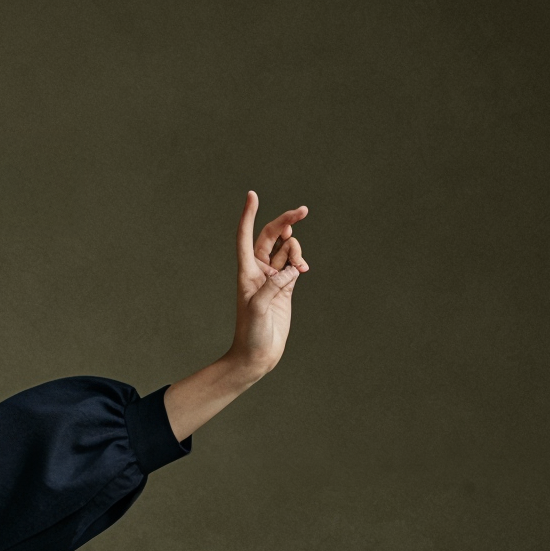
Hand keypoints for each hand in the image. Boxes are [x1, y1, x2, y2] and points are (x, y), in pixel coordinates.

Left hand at [229, 190, 308, 377]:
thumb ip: (275, 285)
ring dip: (296, 250)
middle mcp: (258, 271)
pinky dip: (301, 261)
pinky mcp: (285, 287)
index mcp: (246, 272)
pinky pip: (294, 264)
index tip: (252, 194)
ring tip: (300, 268)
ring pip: (286, 249)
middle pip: (271, 236)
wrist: (257, 356)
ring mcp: (273, 278)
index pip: (246, 237)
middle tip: (303, 211)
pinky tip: (303, 269)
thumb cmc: (251, 334)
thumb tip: (292, 270)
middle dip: (286, 221)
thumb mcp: (259, 308)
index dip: (248, 215)